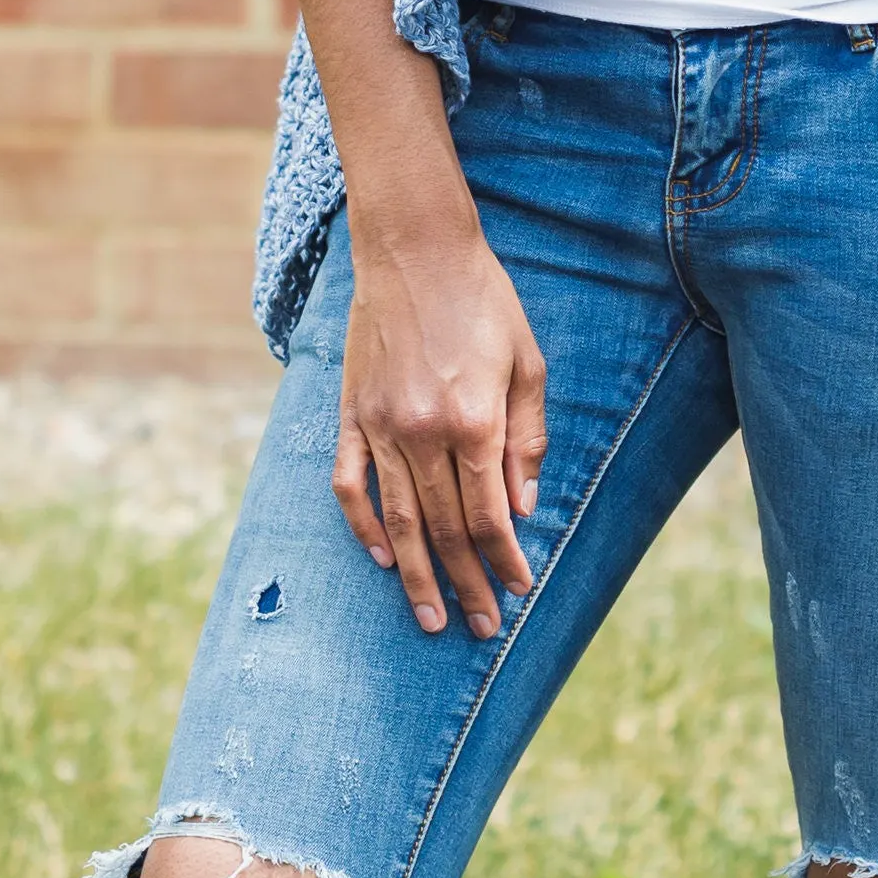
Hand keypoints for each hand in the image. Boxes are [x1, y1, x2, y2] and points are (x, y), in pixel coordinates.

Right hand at [332, 217, 546, 638]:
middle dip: (466, 584)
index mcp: (473, 419)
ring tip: (430, 617)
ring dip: (416, 574)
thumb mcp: (526, 364)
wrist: (415, 250)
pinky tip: (382, 558)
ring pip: (397, 520)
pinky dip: (363, 527)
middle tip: (481, 627)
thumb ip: (526, 440)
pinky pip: (351, 485)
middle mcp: (422, 432)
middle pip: (445, 529)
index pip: (489, 515)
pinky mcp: (351, 415)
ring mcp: (379, 426)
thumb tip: (522, 509)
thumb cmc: (483, 302)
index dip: (504, 561)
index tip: (517, 590)